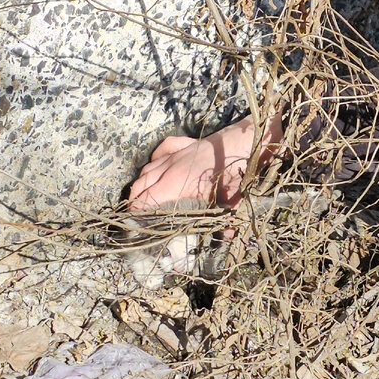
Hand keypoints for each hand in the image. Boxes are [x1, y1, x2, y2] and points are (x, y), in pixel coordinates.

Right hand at [127, 114, 281, 209]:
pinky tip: (155, 165)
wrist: (245, 140)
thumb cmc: (237, 170)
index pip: (146, 199)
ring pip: (148, 167)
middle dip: (134, 199)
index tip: (133, 224)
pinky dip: (154, 159)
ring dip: (142, 181)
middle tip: (133, 214)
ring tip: (140, 195)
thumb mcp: (232, 200)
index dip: (135, 212)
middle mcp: (171, 166)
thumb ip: (227, 222)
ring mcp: (176, 153)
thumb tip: (227, 238)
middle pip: (141, 183)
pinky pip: (161, 150)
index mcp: (176, 183)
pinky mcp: (184, 143)